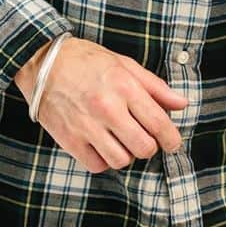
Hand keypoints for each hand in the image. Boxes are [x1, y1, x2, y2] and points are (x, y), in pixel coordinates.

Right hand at [14, 37, 187, 174]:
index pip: (159, 123)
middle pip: (144, 148)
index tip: (173, 143)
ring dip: (126, 154)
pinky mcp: (69, 140)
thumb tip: (182, 104)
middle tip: (144, 137)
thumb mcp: (125, 64)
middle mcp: (108, 108)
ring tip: (121, 139)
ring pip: (121, 160)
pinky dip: (104, 159)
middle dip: (149, 146)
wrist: (43, 63)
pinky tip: (102, 143)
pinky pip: (97, 165)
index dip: (172, 139)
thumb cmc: (87, 61)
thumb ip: (156, 87)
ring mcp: (87, 126)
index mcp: (125, 86)